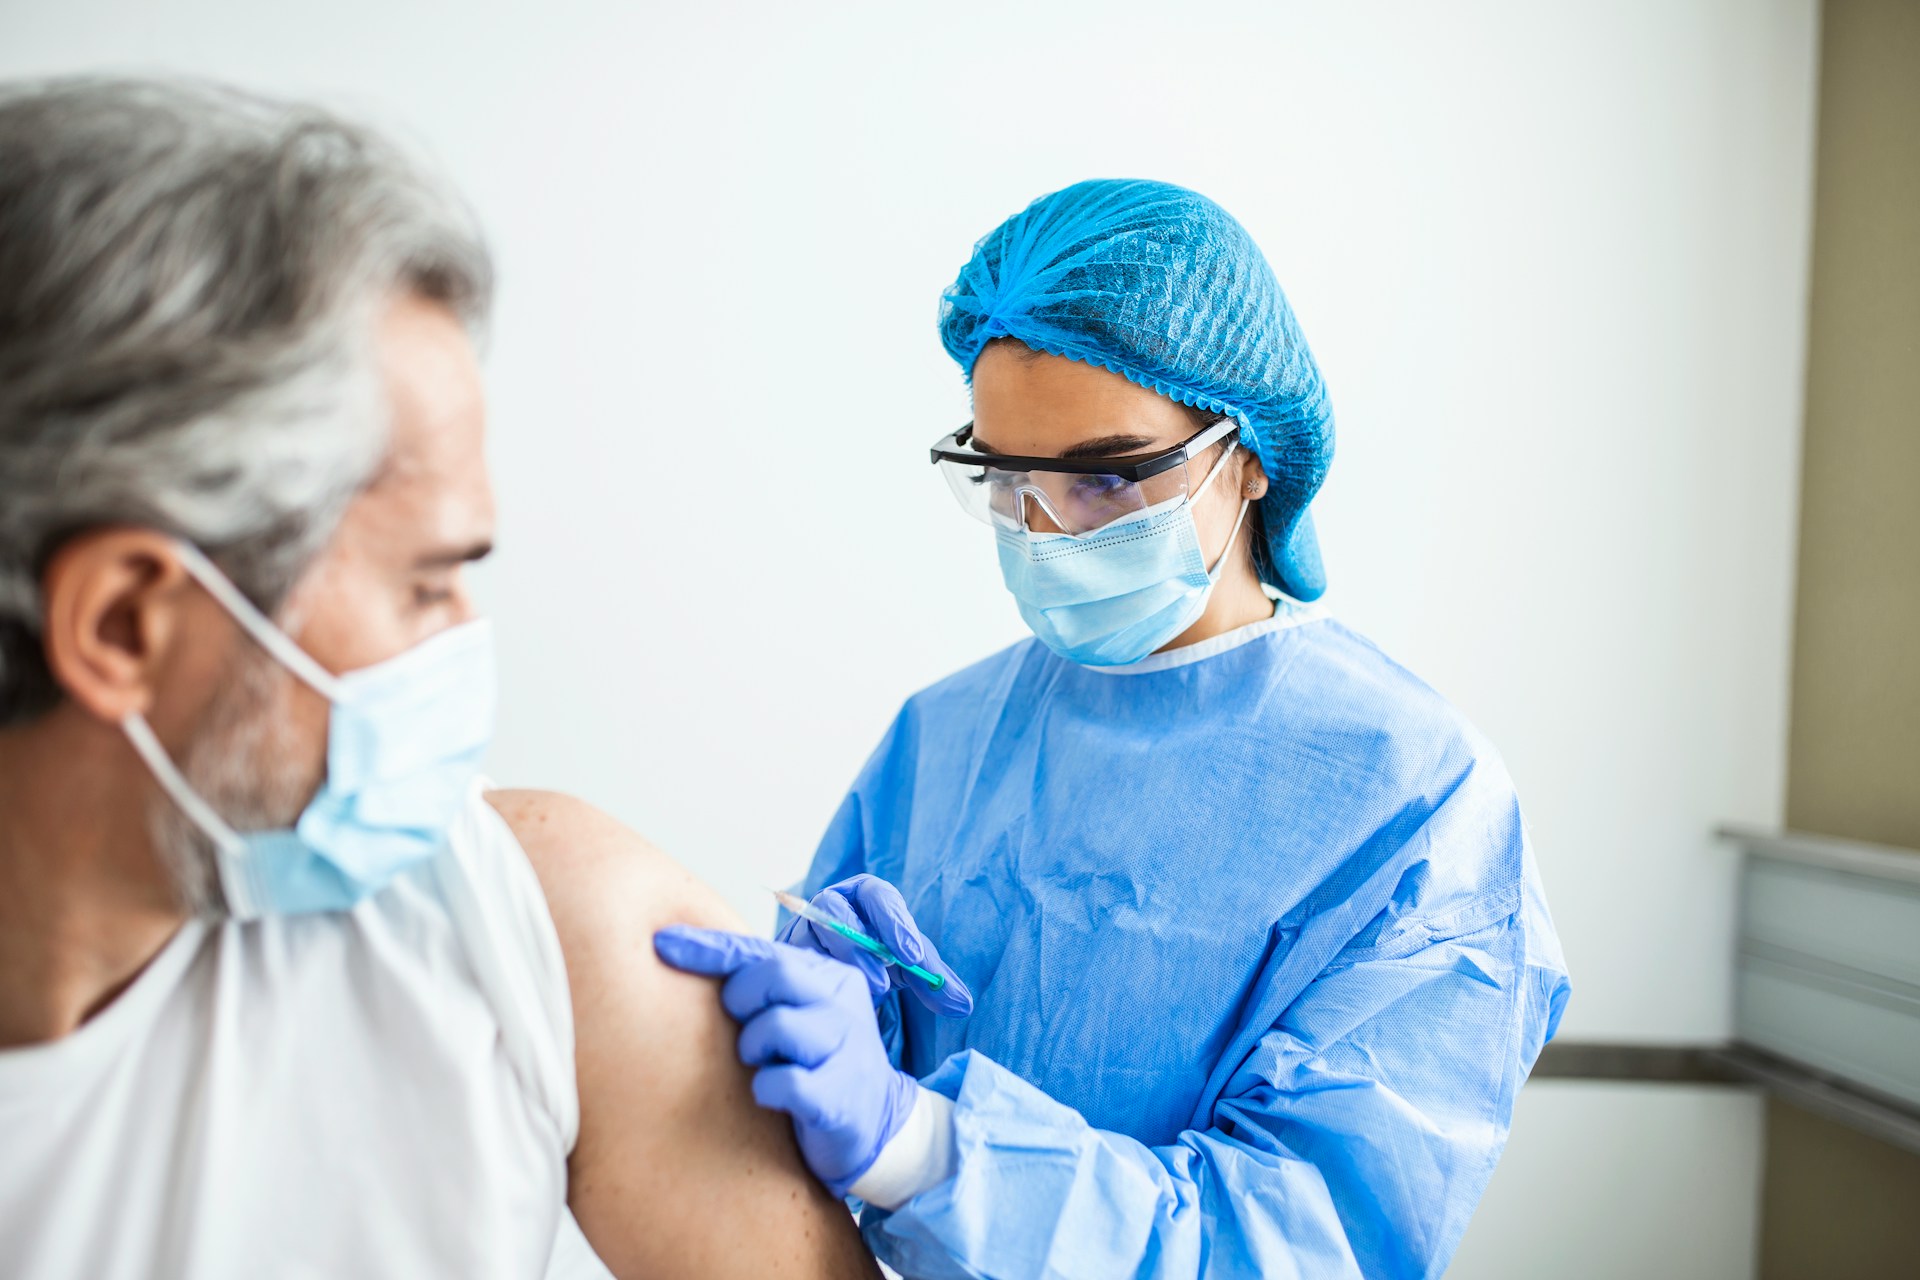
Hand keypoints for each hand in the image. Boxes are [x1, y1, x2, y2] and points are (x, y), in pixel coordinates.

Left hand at [654, 925, 920, 1196]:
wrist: (875, 1123)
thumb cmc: (817, 1061)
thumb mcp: (797, 1012)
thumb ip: (761, 986)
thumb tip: (688, 957)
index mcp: (828, 977)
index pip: (760, 950)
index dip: (708, 947)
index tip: (662, 943)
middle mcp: (841, 1004)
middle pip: (774, 974)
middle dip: (740, 998)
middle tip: (742, 1027)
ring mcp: (845, 1049)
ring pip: (777, 1025)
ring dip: (752, 1047)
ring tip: (762, 1063)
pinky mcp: (839, 1097)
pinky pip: (785, 1081)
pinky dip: (766, 1087)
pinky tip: (770, 1095)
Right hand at [777, 874, 973, 1016]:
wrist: (840, 972)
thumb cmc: (881, 958)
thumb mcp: (909, 967)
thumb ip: (935, 982)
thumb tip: (964, 1006)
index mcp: (867, 896)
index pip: (878, 896)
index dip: (894, 922)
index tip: (912, 956)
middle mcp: (832, 903)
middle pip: (835, 911)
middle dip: (858, 946)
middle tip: (882, 983)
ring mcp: (803, 927)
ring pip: (809, 939)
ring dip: (836, 966)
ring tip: (862, 995)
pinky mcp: (783, 953)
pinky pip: (790, 964)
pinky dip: (810, 981)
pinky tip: (828, 1002)